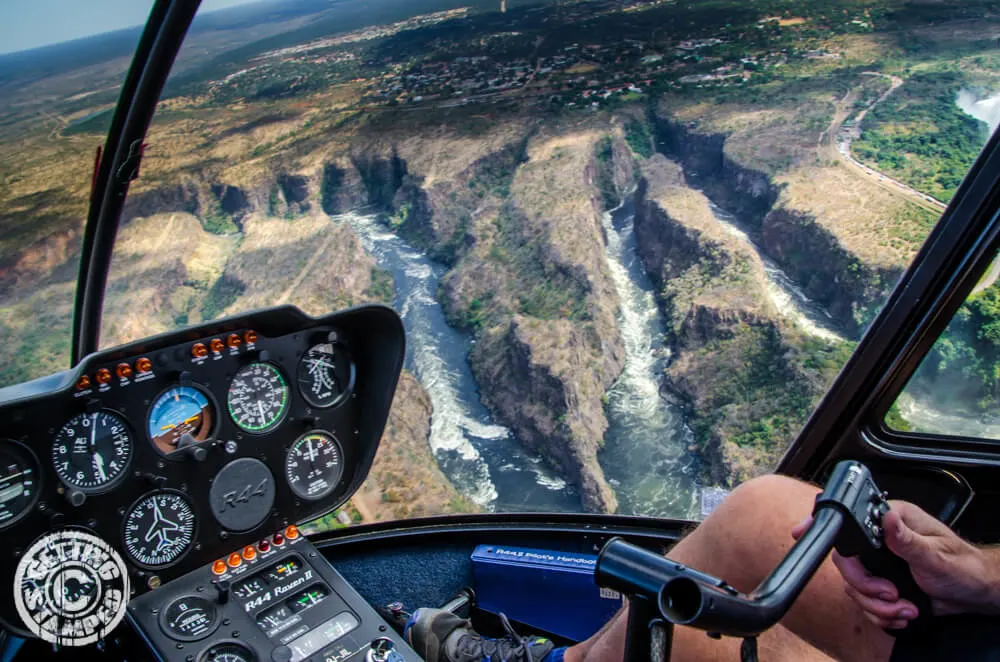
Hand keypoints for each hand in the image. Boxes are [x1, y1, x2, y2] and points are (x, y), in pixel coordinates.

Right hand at [792, 502, 999, 628]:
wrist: (975, 594)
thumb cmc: (964, 567)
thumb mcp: (937, 555)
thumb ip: (908, 540)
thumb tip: (888, 519)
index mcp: (892, 520)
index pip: (850, 521)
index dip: (823, 527)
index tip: (801, 532)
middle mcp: (881, 539)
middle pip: (846, 562)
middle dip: (866, 587)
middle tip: (891, 594)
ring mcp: (879, 563)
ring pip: (853, 587)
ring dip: (878, 605)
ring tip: (905, 608)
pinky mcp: (881, 583)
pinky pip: (864, 602)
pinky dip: (881, 614)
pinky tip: (902, 612)